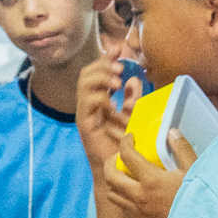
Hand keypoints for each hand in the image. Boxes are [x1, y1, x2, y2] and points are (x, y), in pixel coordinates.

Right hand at [74, 38, 138, 168]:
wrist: (121, 169)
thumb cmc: (125, 144)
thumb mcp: (133, 116)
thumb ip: (133, 98)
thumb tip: (133, 79)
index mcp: (100, 99)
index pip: (98, 72)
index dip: (106, 58)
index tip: (118, 49)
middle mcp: (90, 104)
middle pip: (86, 74)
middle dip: (102, 66)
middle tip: (119, 68)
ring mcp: (85, 114)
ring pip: (83, 85)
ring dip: (100, 78)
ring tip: (116, 83)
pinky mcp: (84, 126)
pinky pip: (85, 104)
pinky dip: (98, 97)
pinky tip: (110, 101)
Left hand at [104, 130, 192, 217]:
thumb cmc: (198, 201)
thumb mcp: (194, 171)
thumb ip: (182, 149)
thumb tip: (172, 133)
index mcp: (151, 180)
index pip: (127, 155)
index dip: (125, 142)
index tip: (129, 139)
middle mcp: (139, 196)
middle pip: (110, 176)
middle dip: (110, 162)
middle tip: (118, 156)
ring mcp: (138, 212)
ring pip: (112, 194)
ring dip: (114, 182)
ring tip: (124, 175)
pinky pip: (123, 208)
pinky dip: (124, 197)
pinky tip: (136, 193)